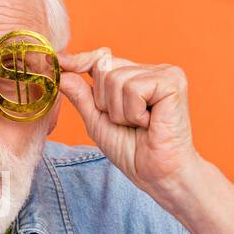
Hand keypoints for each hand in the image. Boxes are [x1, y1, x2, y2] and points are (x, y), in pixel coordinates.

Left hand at [58, 48, 198, 197]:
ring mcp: (165, 73)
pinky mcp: (172, 83)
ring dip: (120, 112)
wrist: (157, 174)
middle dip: (105, 103)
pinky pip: (133, 89)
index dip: (82, 61)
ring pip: (116, 79)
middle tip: (128, 123)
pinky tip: (149, 123)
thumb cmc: (132, 151)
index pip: (102, 59)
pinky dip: (133, 113)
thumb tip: (62, 72)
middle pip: (104, 68)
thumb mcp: (97, 121)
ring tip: (140, 124)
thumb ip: (81, 96)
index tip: (61, 62)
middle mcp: (152, 70)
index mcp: (137, 76)